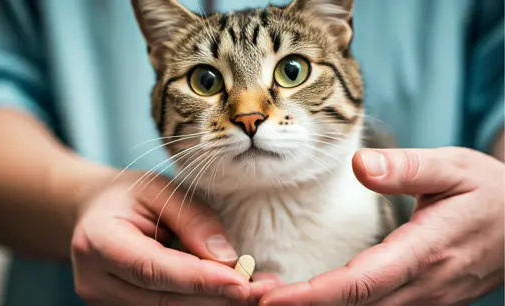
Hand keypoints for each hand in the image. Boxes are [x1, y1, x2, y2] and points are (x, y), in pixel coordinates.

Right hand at [71, 172, 278, 305]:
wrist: (95, 214)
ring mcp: (104, 302)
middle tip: (263, 290)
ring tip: (256, 291)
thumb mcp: (161, 189)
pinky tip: (230, 294)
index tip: (240, 282)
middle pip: (164, 300)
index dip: (197, 279)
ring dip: (215, 303)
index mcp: (98, 242)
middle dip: (217, 297)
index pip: (153, 268)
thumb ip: (192, 219)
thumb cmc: (129, 196)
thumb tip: (227, 258)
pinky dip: (201, 303)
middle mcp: (95, 281)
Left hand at [260, 147, 503, 305]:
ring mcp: (425, 300)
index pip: (360, 283)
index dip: (313, 295)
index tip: (270, 298)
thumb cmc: (488, 192)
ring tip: (268, 296)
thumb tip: (361, 164)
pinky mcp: (423, 300)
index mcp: (426, 251)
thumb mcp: (453, 168)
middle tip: (249, 297)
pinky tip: (310, 297)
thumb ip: (408, 168)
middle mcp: (423, 286)